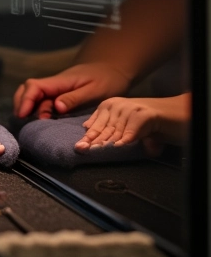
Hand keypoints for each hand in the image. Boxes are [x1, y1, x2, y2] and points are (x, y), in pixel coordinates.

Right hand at [13, 62, 131, 118]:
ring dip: (28, 107)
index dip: (26, 99)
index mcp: (60, 82)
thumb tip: (55, 107)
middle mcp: (54, 85)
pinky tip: (40, 121)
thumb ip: (74, 98)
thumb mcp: (94, 90)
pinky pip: (43, 101)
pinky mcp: (60, 95)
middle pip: (28, 89)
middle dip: (21, 103)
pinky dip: (37, 110)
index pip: (34, 86)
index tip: (22, 114)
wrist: (112, 69)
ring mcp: (56, 90)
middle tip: (21, 120)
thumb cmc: (106, 79)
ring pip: (34, 95)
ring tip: (28, 122)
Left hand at [74, 93, 190, 155]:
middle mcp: (117, 105)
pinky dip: (126, 139)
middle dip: (92, 141)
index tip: (79, 149)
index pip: (96, 125)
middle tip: (81, 151)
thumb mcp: (129, 126)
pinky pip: (132, 130)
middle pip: (102, 128)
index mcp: (110, 106)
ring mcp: (130, 108)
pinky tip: (119, 146)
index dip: (88, 139)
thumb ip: (113, 130)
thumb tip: (97, 136)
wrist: (178, 114)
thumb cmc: (153, 123)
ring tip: (96, 151)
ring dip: (105, 142)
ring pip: (115, 130)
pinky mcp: (144, 115)